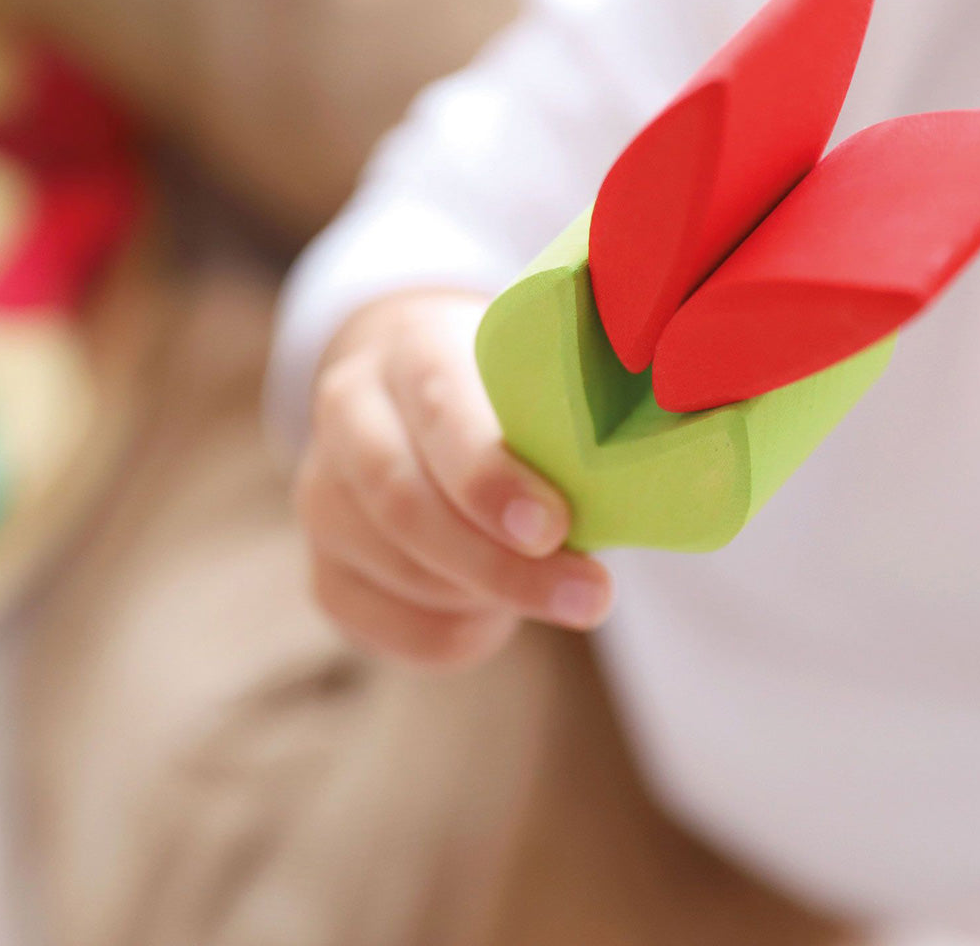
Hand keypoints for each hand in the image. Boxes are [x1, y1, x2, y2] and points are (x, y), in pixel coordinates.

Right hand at [296, 290, 614, 667]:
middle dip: (500, 564)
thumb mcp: (536, 368)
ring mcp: (321, 490)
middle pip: (404, 502)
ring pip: (396, 567)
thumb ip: (574, 415)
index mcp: (412, 346)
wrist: (411, 384)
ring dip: (486, 596)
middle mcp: (348, 411)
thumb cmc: (505, 387)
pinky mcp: (321, 562)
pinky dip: (451, 633)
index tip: (557, 527)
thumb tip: (659, 490)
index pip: (438, 408)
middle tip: (590, 596)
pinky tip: (495, 617)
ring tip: (560, 590)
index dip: (490, 477)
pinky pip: (377, 624)